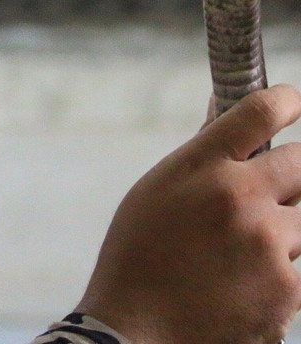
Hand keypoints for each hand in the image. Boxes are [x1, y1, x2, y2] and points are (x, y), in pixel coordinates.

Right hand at [77, 83, 300, 343]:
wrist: (136, 329)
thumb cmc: (138, 255)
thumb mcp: (158, 191)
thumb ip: (201, 155)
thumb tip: (225, 110)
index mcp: (201, 166)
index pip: (260, 111)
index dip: (287, 100)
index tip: (293, 101)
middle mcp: (241, 196)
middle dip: (293, 170)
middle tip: (276, 185)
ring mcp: (271, 242)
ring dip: (286, 226)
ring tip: (244, 248)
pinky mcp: (290, 287)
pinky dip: (281, 270)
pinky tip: (243, 283)